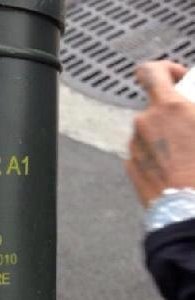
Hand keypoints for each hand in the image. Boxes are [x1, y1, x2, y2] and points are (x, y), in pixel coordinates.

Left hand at [126, 60, 194, 206]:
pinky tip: (175, 168)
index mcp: (168, 108)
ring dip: (165, 135)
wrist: (188, 209)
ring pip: (150, 131)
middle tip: (192, 126)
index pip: (150, 72)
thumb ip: (192, 109)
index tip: (178, 77)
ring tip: (187, 154)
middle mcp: (144, 123)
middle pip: (156, 107)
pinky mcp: (130, 166)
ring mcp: (134, 146)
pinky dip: (157, 154)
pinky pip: (144, 152)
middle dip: (174, 112)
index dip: (164, 69)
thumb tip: (188, 108)